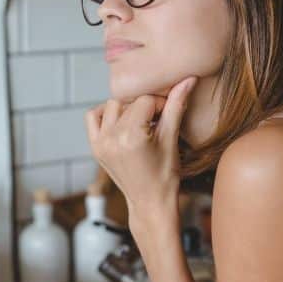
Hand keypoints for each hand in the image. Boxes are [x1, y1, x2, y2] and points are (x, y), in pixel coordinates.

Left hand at [85, 76, 196, 222]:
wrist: (150, 203)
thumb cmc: (165, 175)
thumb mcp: (172, 138)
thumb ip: (176, 106)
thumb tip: (188, 79)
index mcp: (131, 136)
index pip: (146, 100)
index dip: (161, 104)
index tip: (169, 115)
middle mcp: (112, 138)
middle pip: (130, 101)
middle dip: (146, 106)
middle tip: (157, 121)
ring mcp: (100, 143)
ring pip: (112, 105)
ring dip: (127, 109)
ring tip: (141, 123)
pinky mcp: (95, 147)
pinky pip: (93, 117)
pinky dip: (106, 114)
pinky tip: (122, 123)